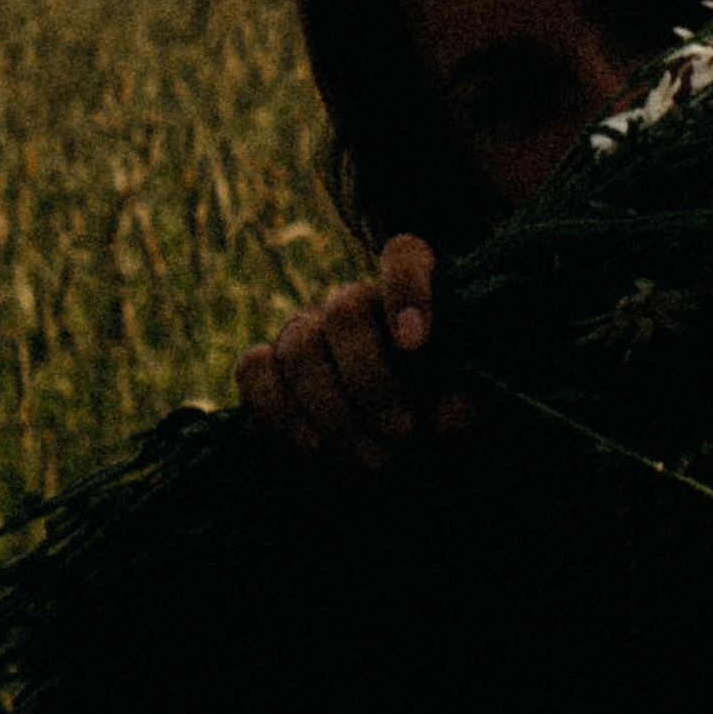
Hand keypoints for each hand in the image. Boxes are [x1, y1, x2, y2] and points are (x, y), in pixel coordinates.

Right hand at [233, 237, 472, 466]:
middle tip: (405, 433)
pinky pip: (253, 369)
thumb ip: (459, 403)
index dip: (405, 291)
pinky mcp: (267, 364)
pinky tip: (314, 444)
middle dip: (372, 380)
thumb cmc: (433, 415)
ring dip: (334, 410)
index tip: (414, 343)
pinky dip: (279, 408)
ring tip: (373, 457)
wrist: (392, 446)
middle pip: (344, 310)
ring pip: (299, 345)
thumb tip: (452, 413)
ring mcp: (305, 329)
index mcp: (409, 291)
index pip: (403, 257)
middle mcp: (354, 301)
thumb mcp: (458, 408)